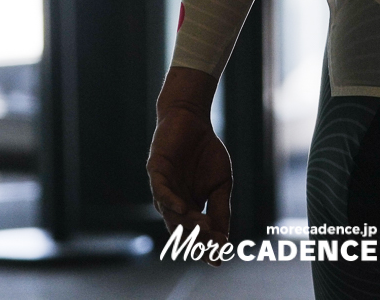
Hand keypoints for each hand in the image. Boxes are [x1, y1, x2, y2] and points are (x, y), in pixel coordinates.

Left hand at [148, 67, 231, 250]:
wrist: (193, 120)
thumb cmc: (206, 152)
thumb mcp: (222, 183)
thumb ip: (221, 208)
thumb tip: (223, 236)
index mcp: (189, 207)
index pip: (195, 233)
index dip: (206, 246)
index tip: (218, 259)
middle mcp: (173, 202)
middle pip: (182, 229)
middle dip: (197, 239)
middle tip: (212, 247)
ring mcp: (163, 188)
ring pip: (171, 214)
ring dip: (187, 224)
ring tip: (204, 230)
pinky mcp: (156, 172)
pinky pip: (161, 191)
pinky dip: (171, 202)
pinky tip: (183, 209)